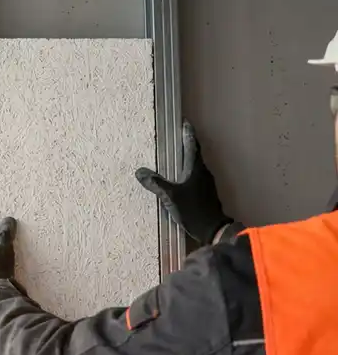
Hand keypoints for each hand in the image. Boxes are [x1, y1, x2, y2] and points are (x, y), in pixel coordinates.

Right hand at [135, 121, 231, 244]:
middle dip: (188, 144)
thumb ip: (156, 184)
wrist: (213, 231)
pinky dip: (188, 171)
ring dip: (188, 158)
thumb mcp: (171, 197)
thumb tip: (140, 172)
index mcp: (196, 169)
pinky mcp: (206, 194)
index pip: (192, 146)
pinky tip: (180, 176)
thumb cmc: (193, 210)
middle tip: (178, 137)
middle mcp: (204, 173)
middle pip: (195, 154)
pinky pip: (196, 176)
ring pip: (196, 165)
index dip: (188, 135)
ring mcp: (206, 184)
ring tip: (176, 155)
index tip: (184, 124)